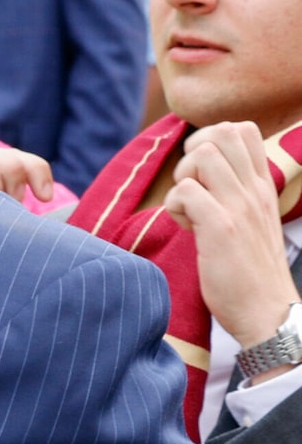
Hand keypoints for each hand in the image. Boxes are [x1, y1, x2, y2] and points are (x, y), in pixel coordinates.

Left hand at [165, 121, 301, 344]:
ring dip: (182, 179)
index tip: (202, 174)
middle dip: (192, 154)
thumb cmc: (251, 273)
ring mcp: (239, 207)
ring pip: (201, 155)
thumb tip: (203, 178)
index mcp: (262, 187)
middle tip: (190, 188)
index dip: (209, 140)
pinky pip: (185, 191)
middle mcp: (254, 190)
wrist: (268, 313)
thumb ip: (235, 196)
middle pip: (221, 132)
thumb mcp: (252, 223)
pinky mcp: (220, 227)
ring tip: (189, 210)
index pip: (243, 130)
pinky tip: (186, 228)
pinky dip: (174, 206)